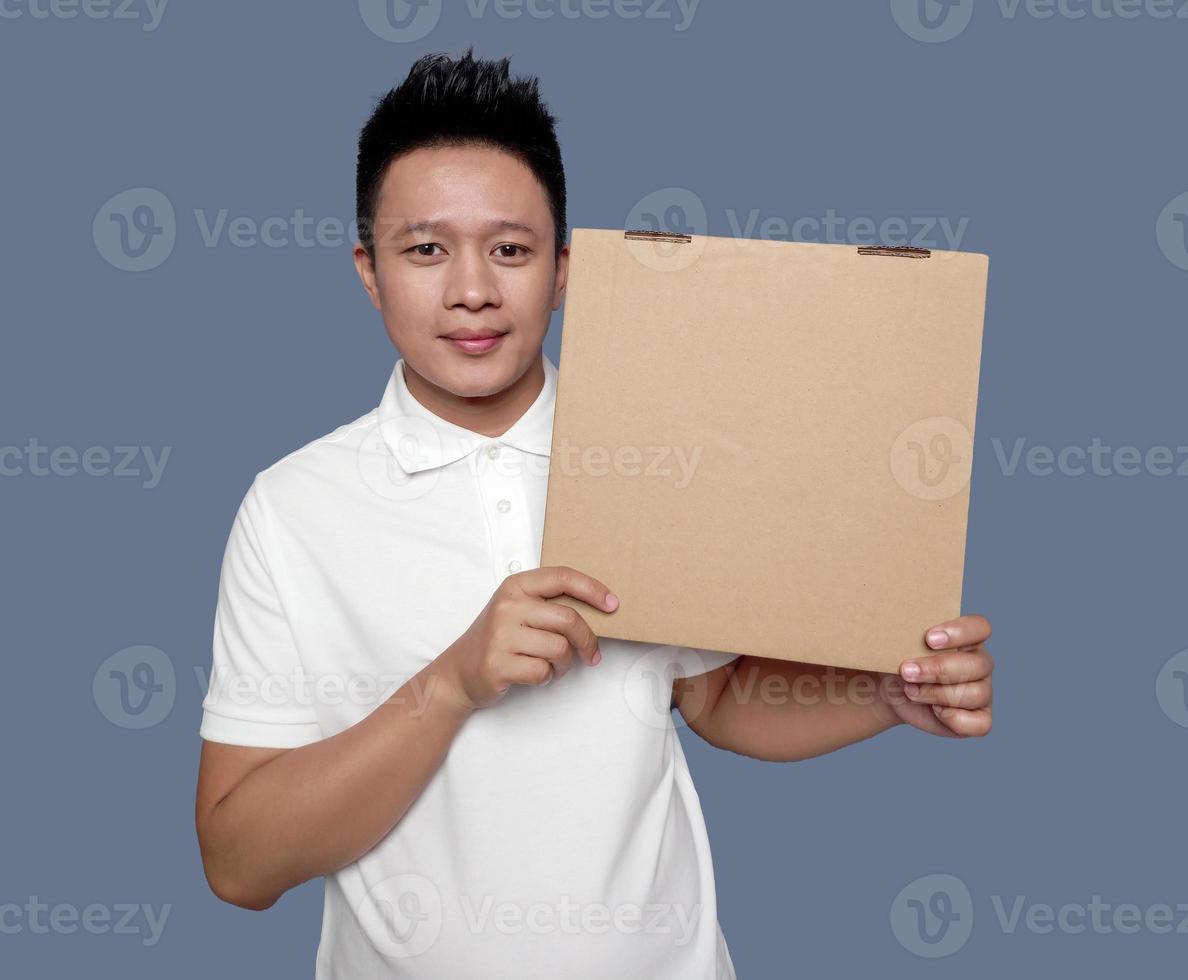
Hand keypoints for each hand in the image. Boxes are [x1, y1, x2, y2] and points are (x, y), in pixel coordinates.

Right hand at [435, 566, 618, 712]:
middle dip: (587, 640)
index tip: (612, 603)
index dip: (592, 589)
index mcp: (515, 586)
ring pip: (559, 649)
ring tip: (554, 666)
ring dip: (564, 664)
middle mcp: (507, 606)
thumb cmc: (498, 640)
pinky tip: (535, 674)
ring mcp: (500, 635)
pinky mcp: (498, 663)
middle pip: (568, 619)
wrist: (459, 672)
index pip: (562, 577)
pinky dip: (546, 677)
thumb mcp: (517, 610)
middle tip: (591, 654)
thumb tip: (598, 611)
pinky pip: (542, 671)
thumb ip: (548, 605)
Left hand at [880, 615, 993, 736]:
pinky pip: (980, 724)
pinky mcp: (979, 718)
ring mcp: (983, 692)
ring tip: (910, 690)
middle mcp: (980, 664)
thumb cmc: (899, 660)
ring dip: (937, 693)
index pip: (980, 628)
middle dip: (939, 669)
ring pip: (975, 694)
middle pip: (976, 665)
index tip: (929, 638)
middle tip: (906, 670)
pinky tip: (933, 709)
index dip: (960, 632)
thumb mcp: (898, 646)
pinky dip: (953, 718)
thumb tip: (895, 634)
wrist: (891, 689)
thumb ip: (905, 636)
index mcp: (968, 638)